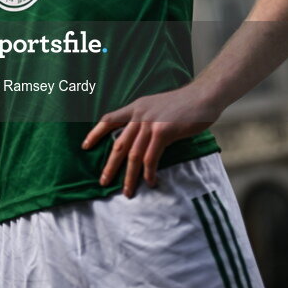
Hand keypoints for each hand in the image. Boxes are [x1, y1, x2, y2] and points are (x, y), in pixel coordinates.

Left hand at [81, 83, 219, 195]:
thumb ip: (146, 119)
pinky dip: (149, 172)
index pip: (109, 119)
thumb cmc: (184, 104)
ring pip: (133, 154)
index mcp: (136, 107)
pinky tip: (150, 181)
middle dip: (109, 165)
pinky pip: (151, 157)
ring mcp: (150, 123)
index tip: (85, 146)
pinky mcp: (163, 131)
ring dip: (129, 176)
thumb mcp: (158, 107)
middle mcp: (139, 114)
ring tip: (126, 191)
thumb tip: (138, 138)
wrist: (202, 96)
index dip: (95, 133)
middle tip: (102, 182)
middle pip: (118, 143)